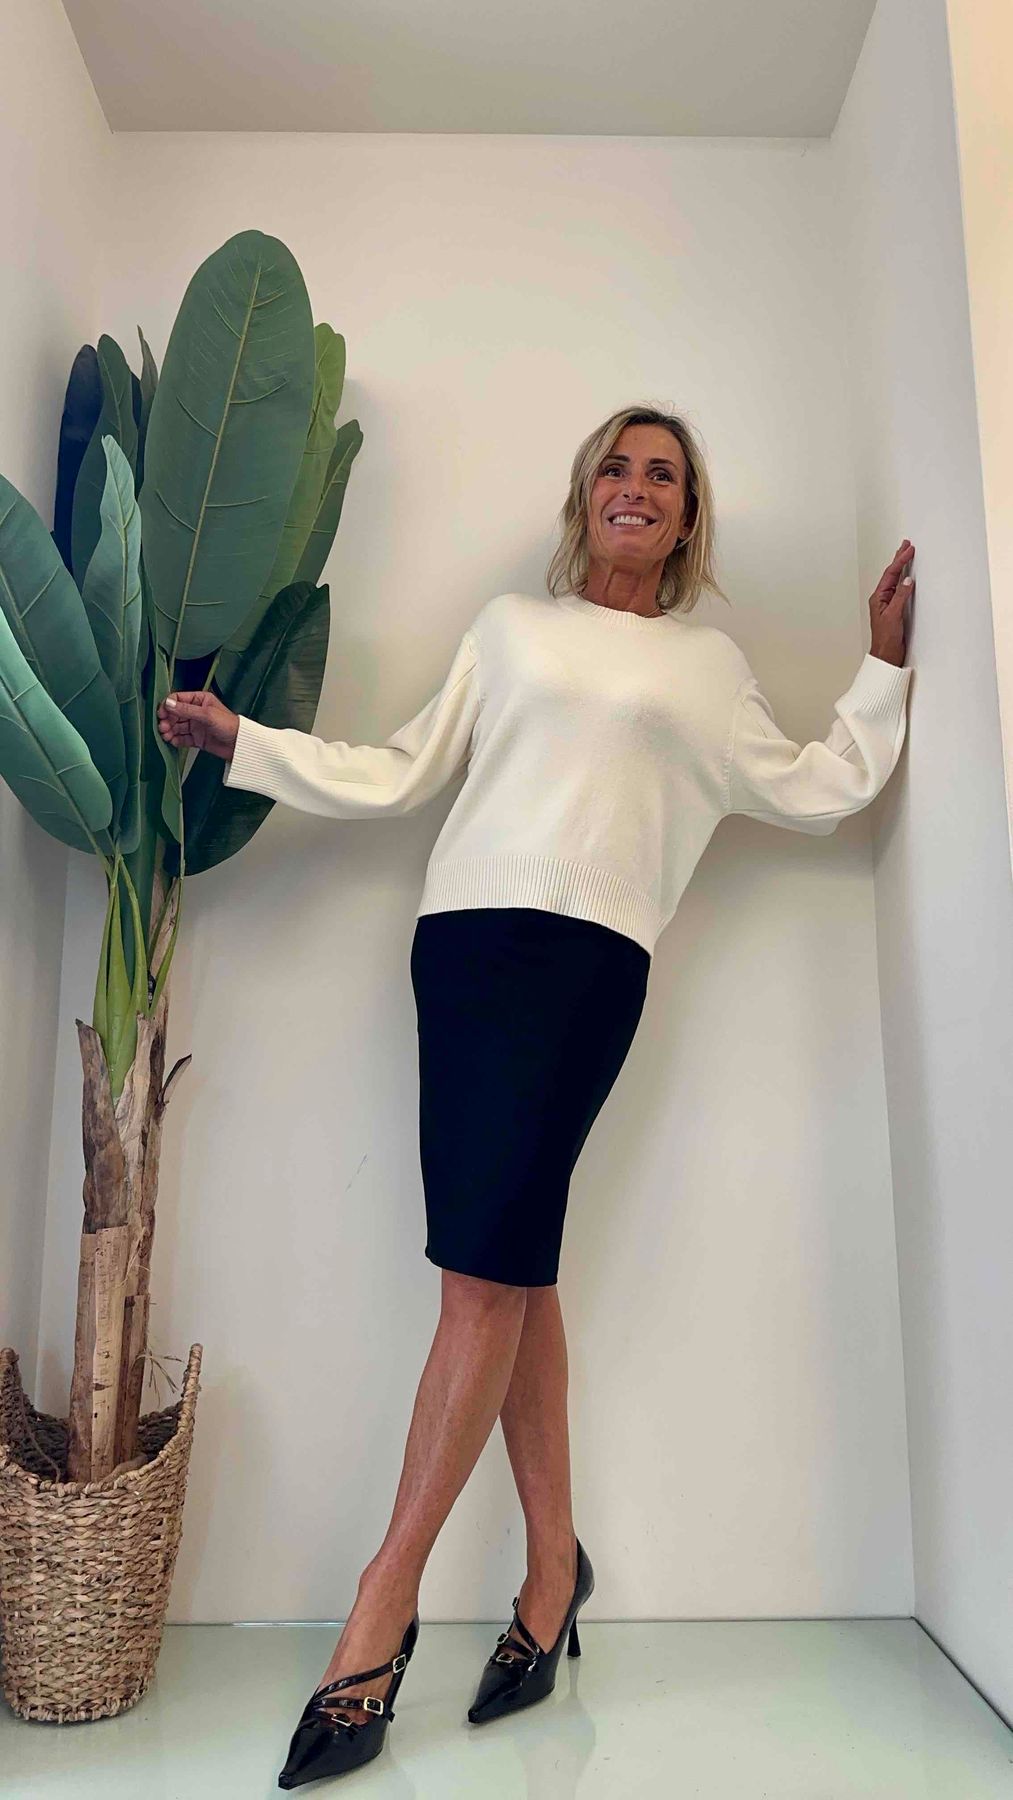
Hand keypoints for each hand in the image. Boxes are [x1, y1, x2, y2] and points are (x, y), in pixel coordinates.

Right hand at [156, 689, 239, 759]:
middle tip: (163, 727)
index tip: (162, 714)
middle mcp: (196, 711)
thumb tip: (168, 704)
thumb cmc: (228, 725)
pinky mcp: (196, 738)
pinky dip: (175, 739)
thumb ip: (186, 710)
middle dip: (167, 720)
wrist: (239, 745)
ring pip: (177, 726)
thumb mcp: (207, 714)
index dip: (168, 706)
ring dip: (169, 730)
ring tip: (166, 736)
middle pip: (174, 714)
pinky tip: (172, 741)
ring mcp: (195, 725)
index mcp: (199, 700)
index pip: (178, 699)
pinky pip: (181, 738)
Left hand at [868, 539, 913, 666]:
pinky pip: (900, 589)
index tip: (909, 550)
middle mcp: (882, 599)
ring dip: (901, 567)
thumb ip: (900, 597)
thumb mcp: (894, 616)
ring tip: (906, 554)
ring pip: (895, 580)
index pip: (891, 574)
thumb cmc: (886, 640)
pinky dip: (904, 579)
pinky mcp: (895, 609)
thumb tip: (907, 581)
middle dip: (899, 559)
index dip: (900, 561)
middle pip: (891, 574)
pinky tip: (908, 575)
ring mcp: (888, 603)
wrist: (886, 655)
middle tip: (906, 545)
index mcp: (878, 598)